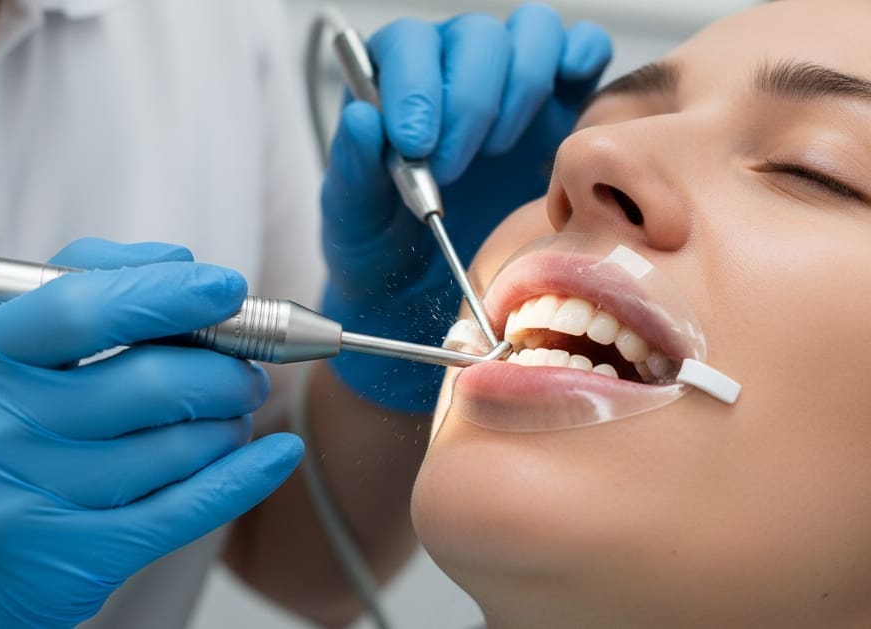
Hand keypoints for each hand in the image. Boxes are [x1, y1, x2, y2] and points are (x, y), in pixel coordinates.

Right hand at [0, 239, 302, 627]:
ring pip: (177, 447)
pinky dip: (246, 477)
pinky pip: (186, 508)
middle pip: (150, 381)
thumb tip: (181, 261)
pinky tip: (276, 455)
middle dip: (224, 371)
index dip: (168, 292)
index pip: (83, 307)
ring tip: (231, 418)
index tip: (229, 286)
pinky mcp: (73, 557)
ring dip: (229, 425)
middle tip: (246, 372)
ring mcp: (29, 499)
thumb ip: (81, 293)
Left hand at [321, 2, 611, 410]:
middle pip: (475, 38)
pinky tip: (566, 104)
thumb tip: (364, 119)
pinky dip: (581, 61)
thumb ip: (352, 170)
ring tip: (501, 149)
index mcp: (393, 85)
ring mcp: (509, 85)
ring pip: (531, 33)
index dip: (415, 85)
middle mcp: (452, 72)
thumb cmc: (384, 251)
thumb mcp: (353, 221)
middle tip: (455, 166)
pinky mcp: (559, 106)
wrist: (427, 293)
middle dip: (469, 100)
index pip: (407, 45)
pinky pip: (582, 51)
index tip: (416, 144)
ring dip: (522, 85)